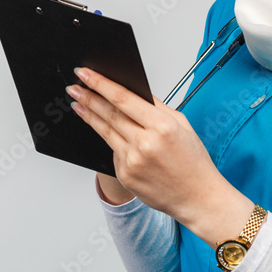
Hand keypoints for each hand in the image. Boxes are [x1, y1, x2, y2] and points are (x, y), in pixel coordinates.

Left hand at [68, 67, 253, 247]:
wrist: (197, 197)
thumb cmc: (193, 161)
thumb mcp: (183, 125)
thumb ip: (158, 107)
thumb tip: (136, 92)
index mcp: (162, 126)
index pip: (123, 98)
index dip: (101, 84)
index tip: (86, 74)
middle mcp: (145, 143)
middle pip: (109, 113)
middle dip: (88, 97)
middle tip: (74, 87)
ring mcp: (132, 161)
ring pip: (105, 131)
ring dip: (89, 115)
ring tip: (77, 103)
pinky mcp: (125, 175)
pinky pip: (113, 151)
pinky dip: (108, 138)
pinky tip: (102, 129)